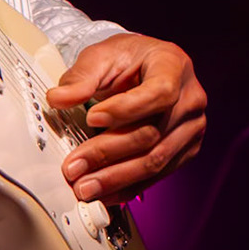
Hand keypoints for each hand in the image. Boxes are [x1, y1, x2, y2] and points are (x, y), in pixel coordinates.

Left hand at [48, 32, 205, 204]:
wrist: (146, 67)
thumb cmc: (128, 59)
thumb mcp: (102, 56)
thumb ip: (81, 77)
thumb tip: (57, 99)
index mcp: (173, 66)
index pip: (159, 93)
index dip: (126, 109)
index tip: (92, 118)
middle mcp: (190, 99)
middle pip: (152, 134)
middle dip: (108, 153)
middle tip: (75, 167)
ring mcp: (191, 128)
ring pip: (155, 160)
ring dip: (116, 178)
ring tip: (85, 187)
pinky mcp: (185, 151)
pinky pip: (158, 175)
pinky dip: (129, 186)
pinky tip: (105, 193)